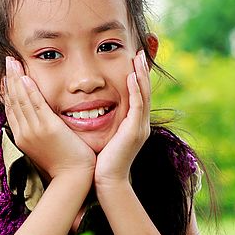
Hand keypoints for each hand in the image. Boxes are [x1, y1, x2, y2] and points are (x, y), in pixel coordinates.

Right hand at [3, 56, 95, 180]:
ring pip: (20, 100)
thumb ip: (41, 131)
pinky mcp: (48, 128)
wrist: (72, 179)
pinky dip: (29, 90)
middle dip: (7, 79)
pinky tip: (25, 77)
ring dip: (15, 79)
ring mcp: (34, 130)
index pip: (10, 108)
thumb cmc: (64, 163)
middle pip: (12, 101)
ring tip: (12, 62)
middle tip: (6, 61)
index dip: (6, 89)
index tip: (4, 74)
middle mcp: (24, 132)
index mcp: (22, 136)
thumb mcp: (46, 145)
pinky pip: (36, 104)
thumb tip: (40, 119)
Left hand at [94, 51, 150, 187]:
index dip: (137, 78)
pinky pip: (137, 106)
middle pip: (144, 91)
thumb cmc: (101, 162)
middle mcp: (140, 124)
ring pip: (143, 95)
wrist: (107, 182)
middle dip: (143, 71)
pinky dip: (135, 90)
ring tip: (138, 58)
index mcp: (134, 125)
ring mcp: (140, 127)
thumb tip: (90, 113)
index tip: (133, 61)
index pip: (138, 96)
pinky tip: (130, 76)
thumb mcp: (104, 138)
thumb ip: (102, 124)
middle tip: (140, 53)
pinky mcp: (134, 131)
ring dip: (141, 75)